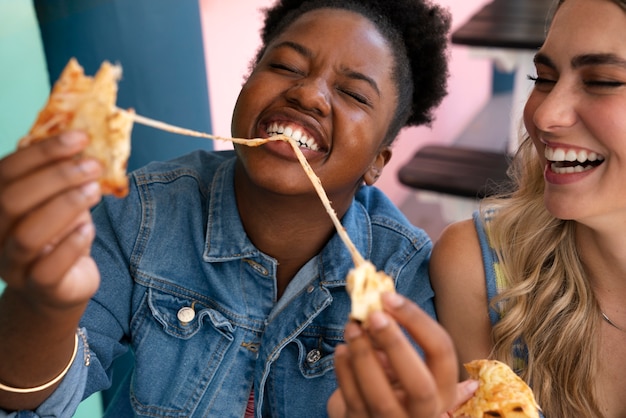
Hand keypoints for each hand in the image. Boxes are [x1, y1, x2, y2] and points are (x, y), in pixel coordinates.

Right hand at [0, 132, 101, 309]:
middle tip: (93, 165)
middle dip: (57, 177)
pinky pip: (48, 268)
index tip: (80, 137)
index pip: (6, 172)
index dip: (42, 152)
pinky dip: (72, 245)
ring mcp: (12, 265)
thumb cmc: (60, 236)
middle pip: (12, 200)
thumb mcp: (60, 202)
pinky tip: (89, 228)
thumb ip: (60, 176)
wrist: (60, 287)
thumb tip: (78, 137)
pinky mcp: (38, 288)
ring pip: (28, 235)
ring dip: (66, 206)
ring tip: (95, 191)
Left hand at [328, 292, 477, 417]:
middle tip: (373, 314)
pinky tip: (341, 350)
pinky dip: (344, 372)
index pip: (443, 352)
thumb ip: (398, 339)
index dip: (418, 320)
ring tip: (351, 328)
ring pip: (381, 397)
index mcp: (443, 391)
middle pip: (419, 384)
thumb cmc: (393, 387)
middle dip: (396, 345)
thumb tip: (382, 298)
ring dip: (363, 356)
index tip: (389, 297)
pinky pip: (353, 400)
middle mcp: (424, 412)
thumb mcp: (406, 368)